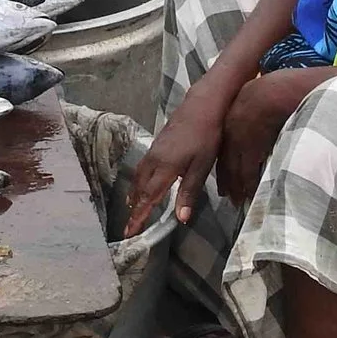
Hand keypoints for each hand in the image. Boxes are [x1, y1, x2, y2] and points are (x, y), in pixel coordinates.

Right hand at [122, 92, 232, 233]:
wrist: (202, 106)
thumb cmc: (207, 136)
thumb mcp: (201, 167)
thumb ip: (189, 192)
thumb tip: (181, 218)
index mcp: (165, 168)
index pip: (148, 198)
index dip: (139, 216)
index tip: (130, 231)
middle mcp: (154, 160)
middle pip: (139, 188)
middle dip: (134, 208)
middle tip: (130, 224)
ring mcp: (154, 150)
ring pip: (138, 176)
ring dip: (134, 193)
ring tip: (132, 206)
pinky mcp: (157, 144)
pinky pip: (142, 167)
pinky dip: (139, 180)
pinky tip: (144, 181)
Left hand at [216, 71, 317, 204]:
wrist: (276, 91)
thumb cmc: (271, 90)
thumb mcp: (256, 98)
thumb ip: (252, 113)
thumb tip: (259, 124)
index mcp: (230, 120)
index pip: (223, 150)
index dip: (223, 167)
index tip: (223, 180)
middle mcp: (230, 133)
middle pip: (226, 163)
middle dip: (227, 181)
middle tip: (227, 196)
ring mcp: (240, 141)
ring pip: (235, 170)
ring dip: (237, 187)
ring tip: (238, 201)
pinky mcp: (252, 148)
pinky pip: (248, 171)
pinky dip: (248, 184)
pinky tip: (250, 193)